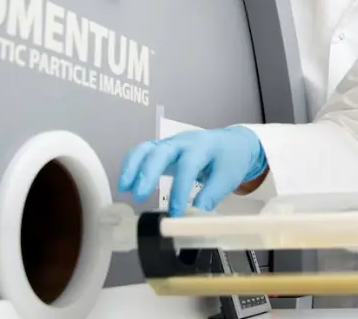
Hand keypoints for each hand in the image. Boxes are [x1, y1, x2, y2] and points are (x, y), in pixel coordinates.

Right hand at [117, 126, 266, 215]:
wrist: (233, 143)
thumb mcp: (229, 177)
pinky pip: (144, 152)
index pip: (188, 165)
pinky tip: (126, 183)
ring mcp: (172, 143)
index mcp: (204, 146)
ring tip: (124, 189)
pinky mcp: (163, 149)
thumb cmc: (231, 159)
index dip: (180, 189)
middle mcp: (184, 142)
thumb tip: (195, 215)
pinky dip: (132, 165)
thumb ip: (212, 195)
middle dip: (148, 173)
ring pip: (147, 148)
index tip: (175, 212)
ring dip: (133, 167)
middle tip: (139, 196)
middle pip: (161, 151)